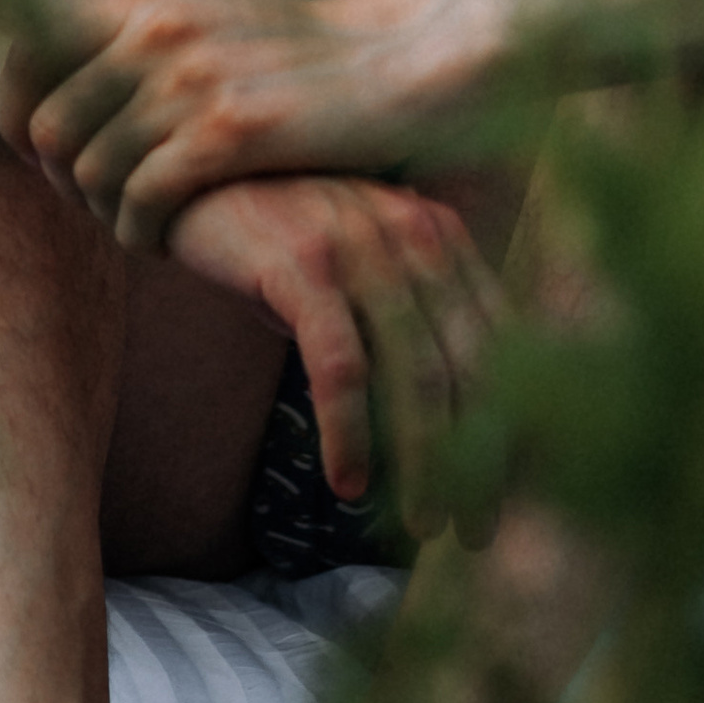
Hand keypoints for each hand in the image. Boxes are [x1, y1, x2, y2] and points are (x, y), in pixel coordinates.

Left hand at [5, 0, 434, 245]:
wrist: (419, 60)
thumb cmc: (317, 63)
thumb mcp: (218, 30)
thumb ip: (150, 48)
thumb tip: (75, 93)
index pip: (27, 60)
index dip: (22, 125)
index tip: (49, 167)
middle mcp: (157, 27)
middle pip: (46, 127)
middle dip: (64, 184)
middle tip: (106, 211)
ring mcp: (190, 77)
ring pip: (90, 173)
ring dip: (107, 217)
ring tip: (145, 229)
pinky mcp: (229, 132)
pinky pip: (140, 202)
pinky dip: (142, 235)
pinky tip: (170, 244)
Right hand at [162, 176, 501, 542]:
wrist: (188, 169)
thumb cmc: (275, 230)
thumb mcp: (353, 266)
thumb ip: (399, 320)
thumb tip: (443, 422)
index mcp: (442, 235)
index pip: (502, 342)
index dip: (515, 425)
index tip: (513, 493)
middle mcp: (416, 233)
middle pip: (475, 367)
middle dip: (482, 461)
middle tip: (476, 533)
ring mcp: (361, 245)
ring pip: (418, 375)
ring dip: (427, 463)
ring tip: (423, 526)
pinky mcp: (301, 264)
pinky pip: (340, 365)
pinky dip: (350, 432)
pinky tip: (348, 484)